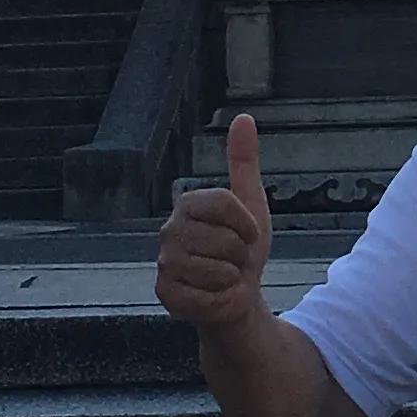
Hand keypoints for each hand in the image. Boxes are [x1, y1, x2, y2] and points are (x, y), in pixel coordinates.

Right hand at [156, 112, 274, 345]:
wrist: (237, 297)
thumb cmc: (242, 250)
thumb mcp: (252, 204)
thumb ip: (244, 162)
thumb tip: (243, 117)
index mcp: (188, 204)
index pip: (225, 203)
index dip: (247, 224)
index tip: (248, 234)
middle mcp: (169, 230)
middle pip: (225, 239)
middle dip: (241, 254)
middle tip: (234, 260)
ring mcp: (164, 262)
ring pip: (217, 268)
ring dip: (232, 278)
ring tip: (224, 276)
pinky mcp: (164, 292)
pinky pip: (206, 295)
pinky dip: (220, 299)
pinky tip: (213, 295)